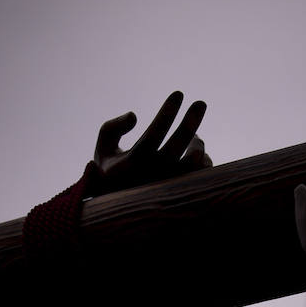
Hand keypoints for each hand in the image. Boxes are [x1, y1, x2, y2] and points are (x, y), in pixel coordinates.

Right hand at [93, 91, 211, 193]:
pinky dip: (202, 161)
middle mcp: (152, 175)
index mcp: (132, 163)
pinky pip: (199, 175)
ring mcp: (169, 186)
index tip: (179, 93)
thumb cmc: (110, 172)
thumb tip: (135, 116)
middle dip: (191, 121)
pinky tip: (196, 152)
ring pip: (193, 161)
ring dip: (197, 142)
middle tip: (201, 103)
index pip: (153, 134)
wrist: (118, 212)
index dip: (167, 112)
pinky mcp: (180, 194)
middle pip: (178, 144)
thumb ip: (113, 128)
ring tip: (195, 136)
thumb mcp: (103, 148)